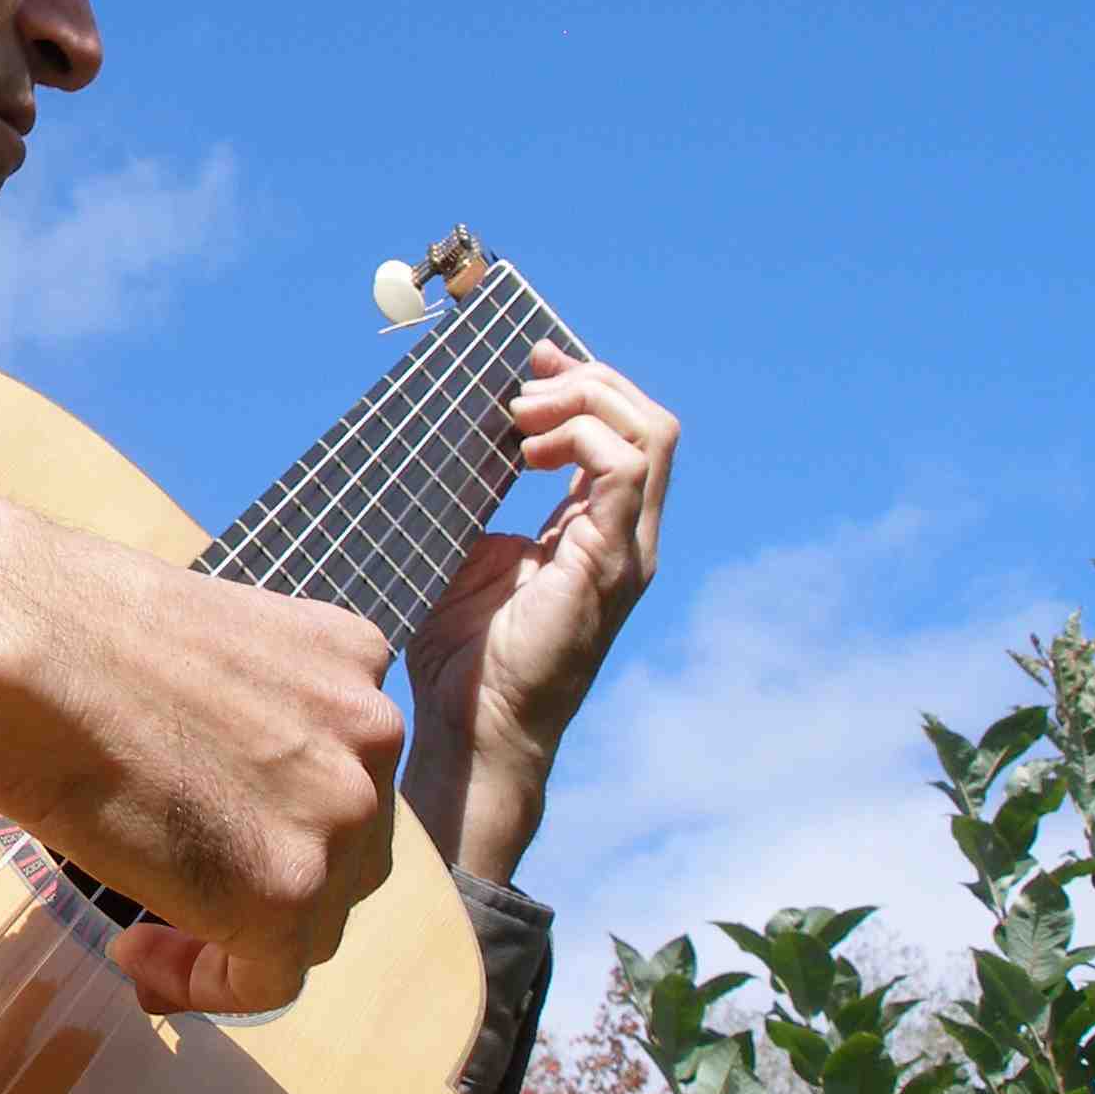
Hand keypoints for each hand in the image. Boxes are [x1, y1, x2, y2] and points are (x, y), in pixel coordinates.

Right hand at [0, 474, 405, 1016]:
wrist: (22, 650)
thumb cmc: (62, 628)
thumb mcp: (197, 649)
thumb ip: (239, 709)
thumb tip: (204, 765)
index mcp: (352, 657)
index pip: (340, 766)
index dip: (276, 813)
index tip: (204, 830)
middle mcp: (372, 734)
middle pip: (346, 845)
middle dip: (270, 873)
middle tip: (177, 883)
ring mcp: (340, 815)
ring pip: (315, 918)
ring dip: (237, 932)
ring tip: (144, 927)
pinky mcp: (288, 892)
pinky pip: (268, 979)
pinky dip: (205, 985)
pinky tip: (136, 955)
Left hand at [402, 342, 678, 882]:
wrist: (474, 730)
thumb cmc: (463, 656)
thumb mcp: (465, 555)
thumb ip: (474, 500)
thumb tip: (445, 441)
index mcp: (597, 533)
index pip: (623, 435)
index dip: (584, 387)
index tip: (525, 363)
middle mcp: (625, 538)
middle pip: (649, 422)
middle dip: (589, 380)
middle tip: (522, 378)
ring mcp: (626, 552)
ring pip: (649, 434)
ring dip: (584, 402)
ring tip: (520, 413)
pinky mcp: (609, 566)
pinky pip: (625, 471)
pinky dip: (581, 439)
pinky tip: (526, 449)